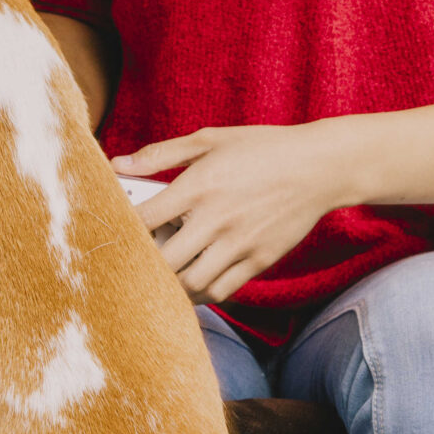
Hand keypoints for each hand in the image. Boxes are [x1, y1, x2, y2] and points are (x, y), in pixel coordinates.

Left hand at [125, 120, 379, 303]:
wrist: (319, 167)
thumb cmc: (261, 148)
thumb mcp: (209, 140)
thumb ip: (160, 154)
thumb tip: (117, 164)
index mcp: (198, 185)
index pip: (144, 219)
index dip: (122, 230)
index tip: (113, 231)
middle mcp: (217, 219)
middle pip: (163, 261)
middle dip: (141, 265)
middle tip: (131, 261)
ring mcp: (240, 244)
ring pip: (190, 284)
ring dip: (168, 284)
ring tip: (158, 274)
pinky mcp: (260, 261)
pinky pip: (221, 291)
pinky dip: (199, 294)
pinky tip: (189, 283)